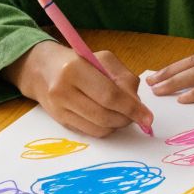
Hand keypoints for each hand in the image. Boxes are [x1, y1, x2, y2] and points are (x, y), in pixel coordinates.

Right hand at [5, 41, 153, 137]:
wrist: (44, 70)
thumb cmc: (80, 62)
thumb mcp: (104, 60)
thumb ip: (124, 79)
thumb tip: (137, 104)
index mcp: (76, 69)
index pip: (110, 95)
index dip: (132, 108)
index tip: (148, 117)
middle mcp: (63, 91)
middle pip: (104, 115)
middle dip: (126, 118)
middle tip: (138, 116)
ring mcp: (59, 109)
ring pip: (97, 128)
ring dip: (117, 125)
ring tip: (124, 115)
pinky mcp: (59, 122)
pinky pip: (89, 132)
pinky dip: (105, 128)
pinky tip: (110, 118)